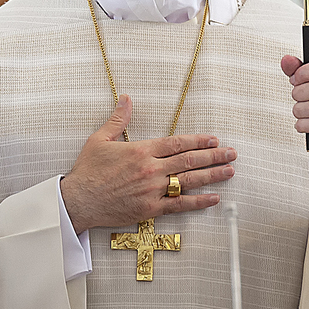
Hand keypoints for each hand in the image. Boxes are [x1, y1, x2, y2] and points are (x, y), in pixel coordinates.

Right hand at [59, 95, 235, 233]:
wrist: (78, 200)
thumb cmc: (87, 170)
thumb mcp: (100, 139)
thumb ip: (118, 119)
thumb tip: (126, 99)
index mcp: (141, 151)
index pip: (177, 143)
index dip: (198, 140)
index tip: (214, 139)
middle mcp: (150, 170)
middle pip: (189, 160)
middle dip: (213, 156)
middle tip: (231, 153)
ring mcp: (152, 190)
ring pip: (188, 181)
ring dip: (212, 175)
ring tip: (229, 171)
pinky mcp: (150, 209)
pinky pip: (179, 205)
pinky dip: (198, 202)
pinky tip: (214, 198)